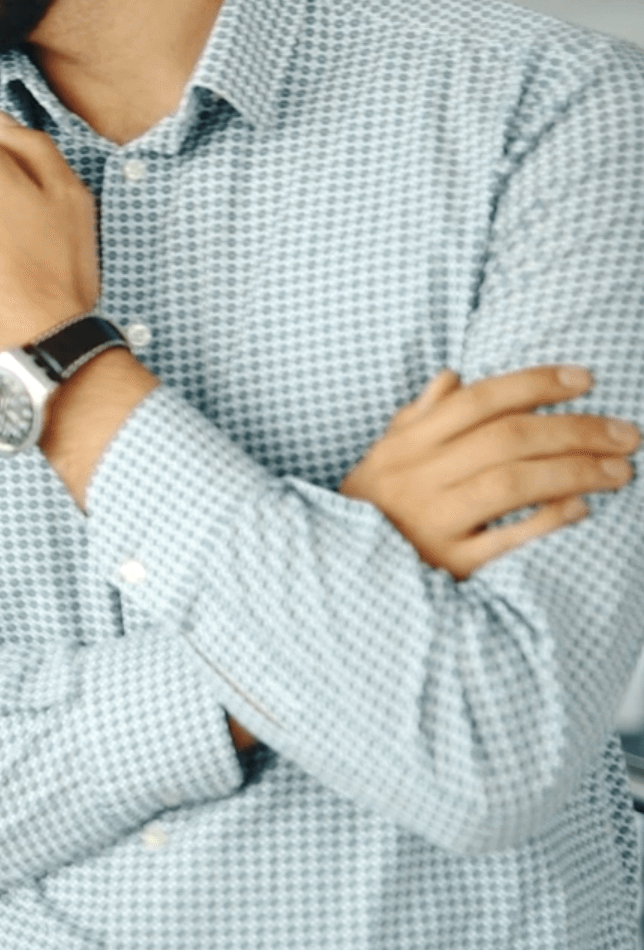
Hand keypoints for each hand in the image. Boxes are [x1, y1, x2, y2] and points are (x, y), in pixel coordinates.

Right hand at [341, 365, 635, 579]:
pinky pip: (504, 540)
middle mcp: (417, 478)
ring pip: (510, 483)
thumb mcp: (383, 456)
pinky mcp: (447, 565)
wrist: (336, 573)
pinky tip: (580, 508)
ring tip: (619, 470)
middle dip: (575, 430)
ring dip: (574, 472)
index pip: (477, 401)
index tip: (585, 378)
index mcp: (406, 446)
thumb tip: (453, 376)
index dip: (534, 384)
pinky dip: (545, 521)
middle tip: (627, 433)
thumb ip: (419, 416)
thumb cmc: (371, 508)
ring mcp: (431, 521)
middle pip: (506, 439)